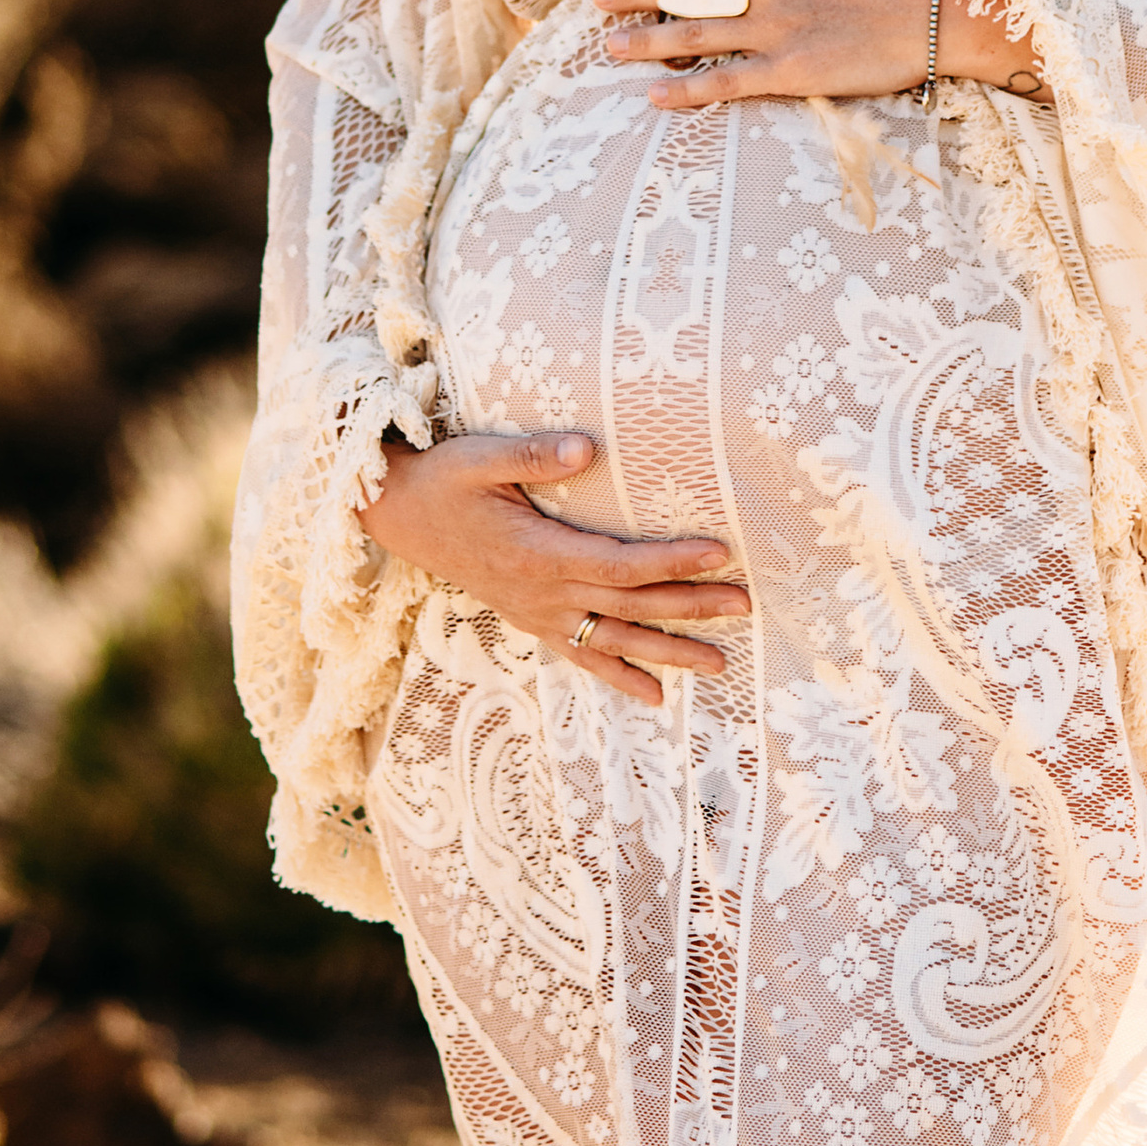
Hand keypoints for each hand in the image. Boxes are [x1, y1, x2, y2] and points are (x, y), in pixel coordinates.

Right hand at [359, 426, 747, 703]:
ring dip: (669, 651)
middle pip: (630, 604)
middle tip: (746, 605)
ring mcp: (538, 613)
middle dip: (690, 606)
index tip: (720, 554)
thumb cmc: (445, 480)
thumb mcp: (481, 457)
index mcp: (538, 554)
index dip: (672, 562)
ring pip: (615, 639)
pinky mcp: (531, 619)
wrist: (400, 517)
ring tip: (721, 663)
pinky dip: (620, 674)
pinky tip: (656, 696)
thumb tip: (588, 450)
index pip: (620, 564)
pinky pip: (583, 655)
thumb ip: (534, 454)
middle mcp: (543, 593)